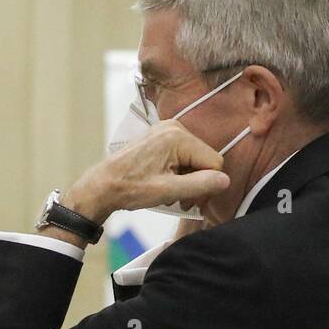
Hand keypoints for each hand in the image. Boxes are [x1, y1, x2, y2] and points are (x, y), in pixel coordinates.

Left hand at [63, 119, 230, 221]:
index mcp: (177, 137)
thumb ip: (200, 185)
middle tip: (179, 200)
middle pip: (204, 159)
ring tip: (170, 193)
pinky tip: (165, 182)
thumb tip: (225, 181)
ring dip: (187, 179)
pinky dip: (178, 172)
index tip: (190, 201)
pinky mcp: (161, 137)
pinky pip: (182, 155)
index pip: (214, 162)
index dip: (207, 185)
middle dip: (196, 182)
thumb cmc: (130, 188)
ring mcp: (166, 130)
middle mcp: (174, 127)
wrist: (102, 185)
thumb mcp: (168, 191)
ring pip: (194, 158)